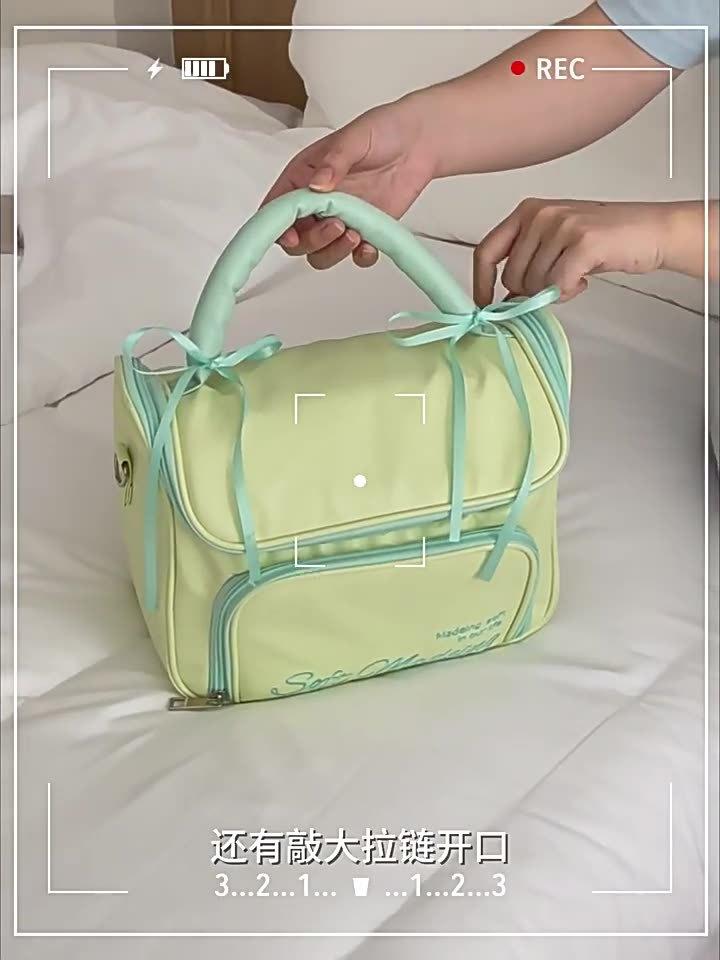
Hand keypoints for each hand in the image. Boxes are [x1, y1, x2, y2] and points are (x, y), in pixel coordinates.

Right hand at [260, 97, 434, 269]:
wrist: (420, 140)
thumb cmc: (383, 130)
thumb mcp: (354, 138)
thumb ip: (334, 162)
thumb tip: (317, 184)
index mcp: (304, 177)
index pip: (277, 208)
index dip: (277, 226)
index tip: (291, 235)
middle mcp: (318, 203)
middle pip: (298, 239)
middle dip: (312, 241)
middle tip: (336, 226)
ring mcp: (341, 219)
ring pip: (322, 253)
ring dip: (333, 251)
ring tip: (354, 234)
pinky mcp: (365, 231)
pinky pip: (356, 256)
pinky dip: (360, 256)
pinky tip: (370, 244)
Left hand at [473, 198, 673, 304]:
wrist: (651, 231)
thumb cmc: (605, 238)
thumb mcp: (555, 244)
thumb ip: (527, 263)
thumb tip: (502, 299)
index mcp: (528, 211)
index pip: (486, 251)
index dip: (481, 283)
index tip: (484, 304)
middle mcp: (540, 214)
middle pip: (512, 277)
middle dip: (533, 291)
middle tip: (559, 282)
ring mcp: (561, 226)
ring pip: (535, 285)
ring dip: (556, 291)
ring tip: (576, 275)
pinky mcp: (582, 242)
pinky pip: (558, 286)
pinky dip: (570, 292)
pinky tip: (584, 279)